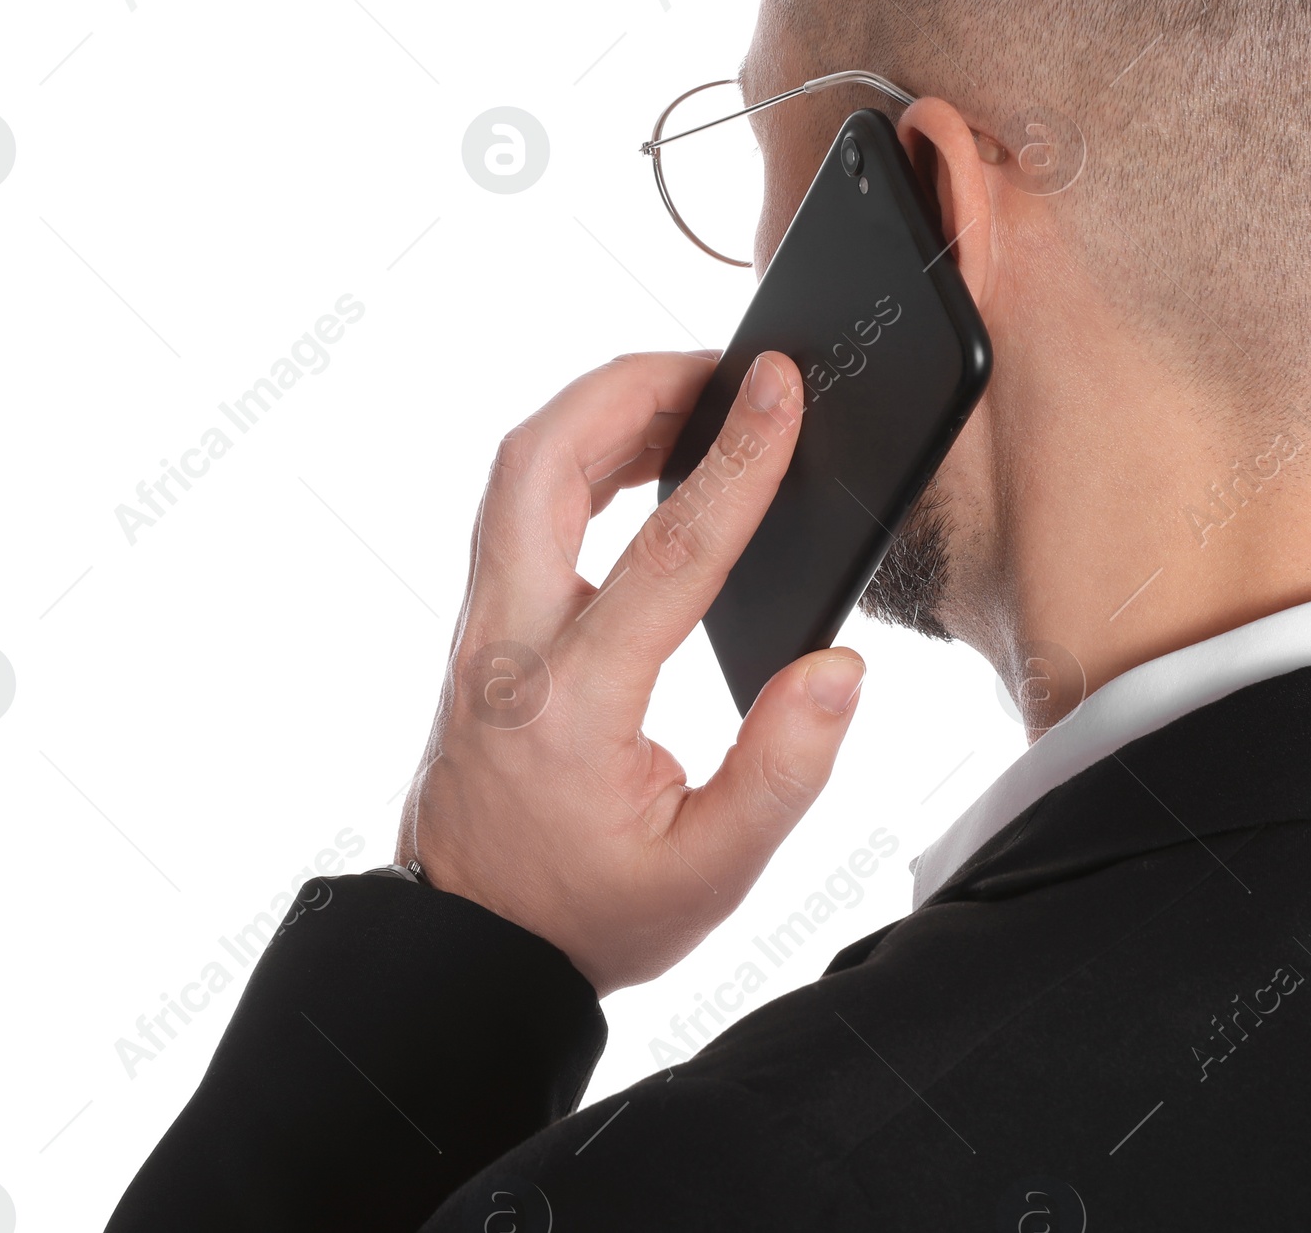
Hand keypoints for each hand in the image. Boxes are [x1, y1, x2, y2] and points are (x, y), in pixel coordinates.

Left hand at [396, 351, 865, 995]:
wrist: (473, 942)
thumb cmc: (587, 910)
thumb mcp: (710, 873)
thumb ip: (783, 770)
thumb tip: (838, 668)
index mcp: (572, 704)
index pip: (668, 551)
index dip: (737, 459)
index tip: (781, 388)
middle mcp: (510, 646)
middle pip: (542, 464)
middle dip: (631, 388)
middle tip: (720, 368)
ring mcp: (484, 629)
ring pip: (519, 471)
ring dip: (601, 410)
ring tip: (691, 396)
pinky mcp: (486, 625)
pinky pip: (519, 502)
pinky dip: (580, 451)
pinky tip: (641, 457)